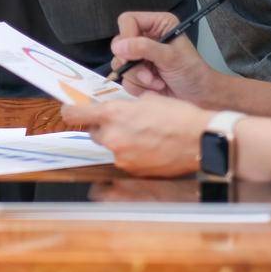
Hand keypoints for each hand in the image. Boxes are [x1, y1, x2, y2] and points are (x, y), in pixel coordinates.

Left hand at [62, 93, 211, 177]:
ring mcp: (122, 158)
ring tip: (142, 136)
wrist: (200, 139)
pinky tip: (149, 148)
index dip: (70, 112)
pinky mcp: (134, 171)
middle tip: (122, 122)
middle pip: (93, 133)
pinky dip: (132, 154)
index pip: (75, 115)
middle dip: (103, 128)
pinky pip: (124, 160)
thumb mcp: (147, 100)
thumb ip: (124, 106)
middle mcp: (113, 138)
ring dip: (119, 142)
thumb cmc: (178, 115)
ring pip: (110, 148)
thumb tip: (115, 109)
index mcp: (113, 115)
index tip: (70, 111)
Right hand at [109, 10, 219, 103]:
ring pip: (120, 64)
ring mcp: (140, 57)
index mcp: (157, 25)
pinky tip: (155, 88)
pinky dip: (139, 87)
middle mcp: (146, 38)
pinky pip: (125, 80)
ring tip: (157, 82)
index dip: (126, 35)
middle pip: (119, 44)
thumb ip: (144, 48)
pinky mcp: (137, 75)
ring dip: (138, 77)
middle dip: (133, 63)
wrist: (201, 98)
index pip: (128, 21)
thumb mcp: (170, 57)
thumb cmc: (193, 73)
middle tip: (148, 74)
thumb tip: (119, 46)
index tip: (130, 53)